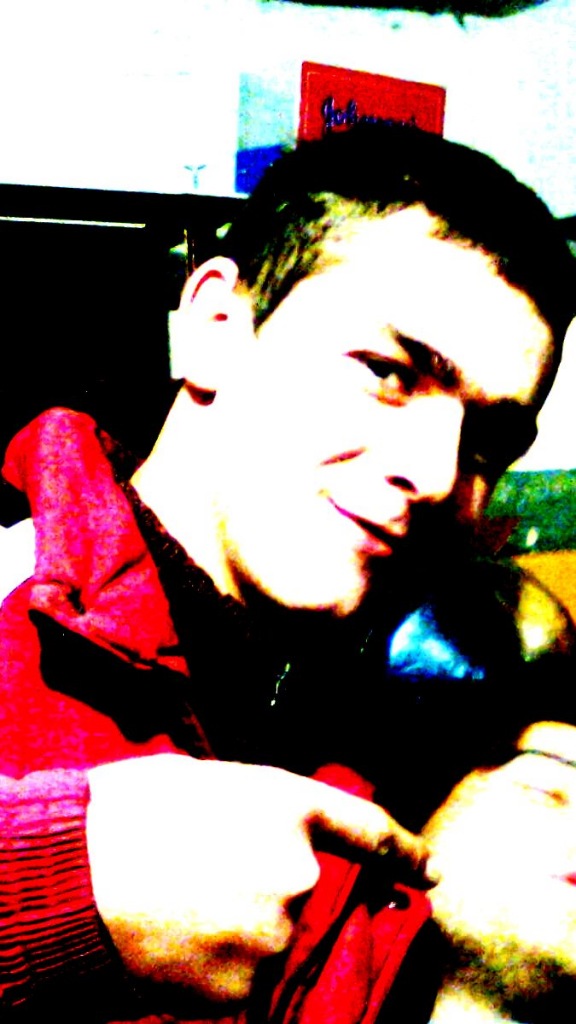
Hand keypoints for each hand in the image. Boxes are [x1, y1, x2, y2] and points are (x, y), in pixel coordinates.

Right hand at [87, 755, 426, 1000]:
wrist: (75, 873)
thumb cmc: (134, 809)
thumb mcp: (211, 780)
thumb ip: (265, 807)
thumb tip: (289, 834)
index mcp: (290, 807)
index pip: (371, 832)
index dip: (406, 853)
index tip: (430, 872)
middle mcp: (301, 872)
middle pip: (323, 900)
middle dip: (295, 898)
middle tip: (236, 889)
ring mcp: (277, 937)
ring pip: (285, 946)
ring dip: (257, 938)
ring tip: (199, 917)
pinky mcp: (246, 990)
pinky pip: (252, 986)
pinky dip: (228, 973)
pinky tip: (188, 947)